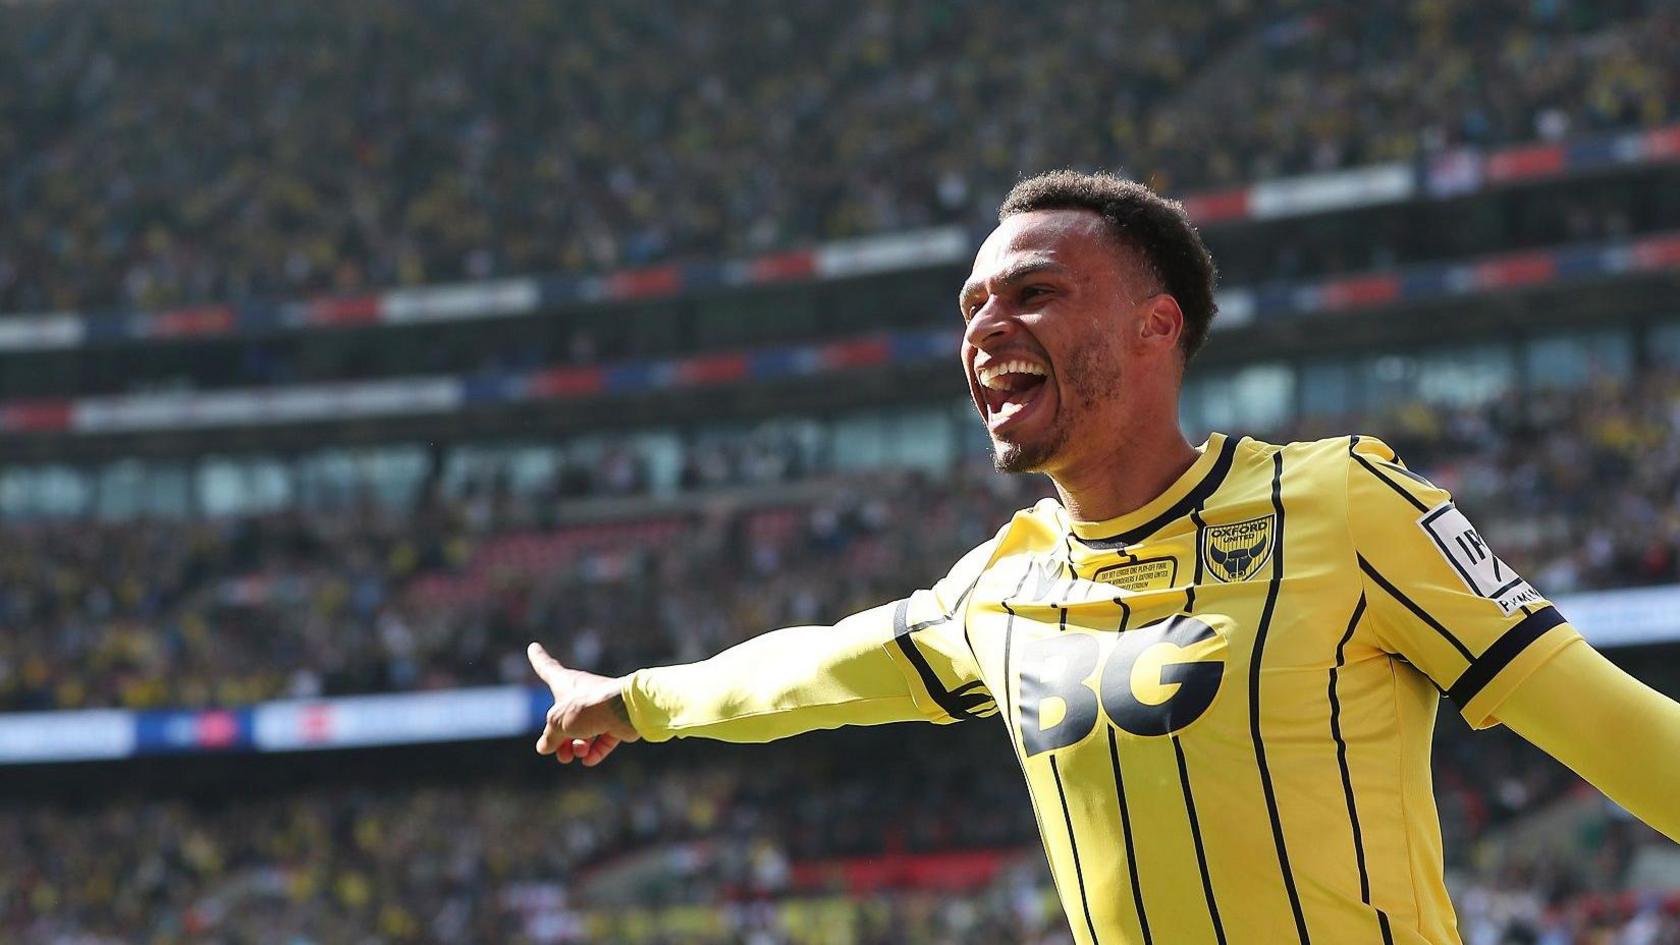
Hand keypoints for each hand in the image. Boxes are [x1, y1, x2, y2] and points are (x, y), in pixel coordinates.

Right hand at [527, 642, 639, 766]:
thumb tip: (545, 747)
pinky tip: (589, 760)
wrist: (625, 710)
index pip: (546, 668)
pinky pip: (602, 739)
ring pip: (583, 732)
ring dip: (577, 747)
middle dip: (559, 740)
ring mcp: (599, 707)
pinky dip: (595, 750)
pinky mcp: (615, 721)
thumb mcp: (558, 723)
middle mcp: (582, 693)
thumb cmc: (589, 707)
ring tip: (577, 753)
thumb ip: (549, 736)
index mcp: (565, 683)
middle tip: (561, 754)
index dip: (538, 658)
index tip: (533, 647)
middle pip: (564, 717)